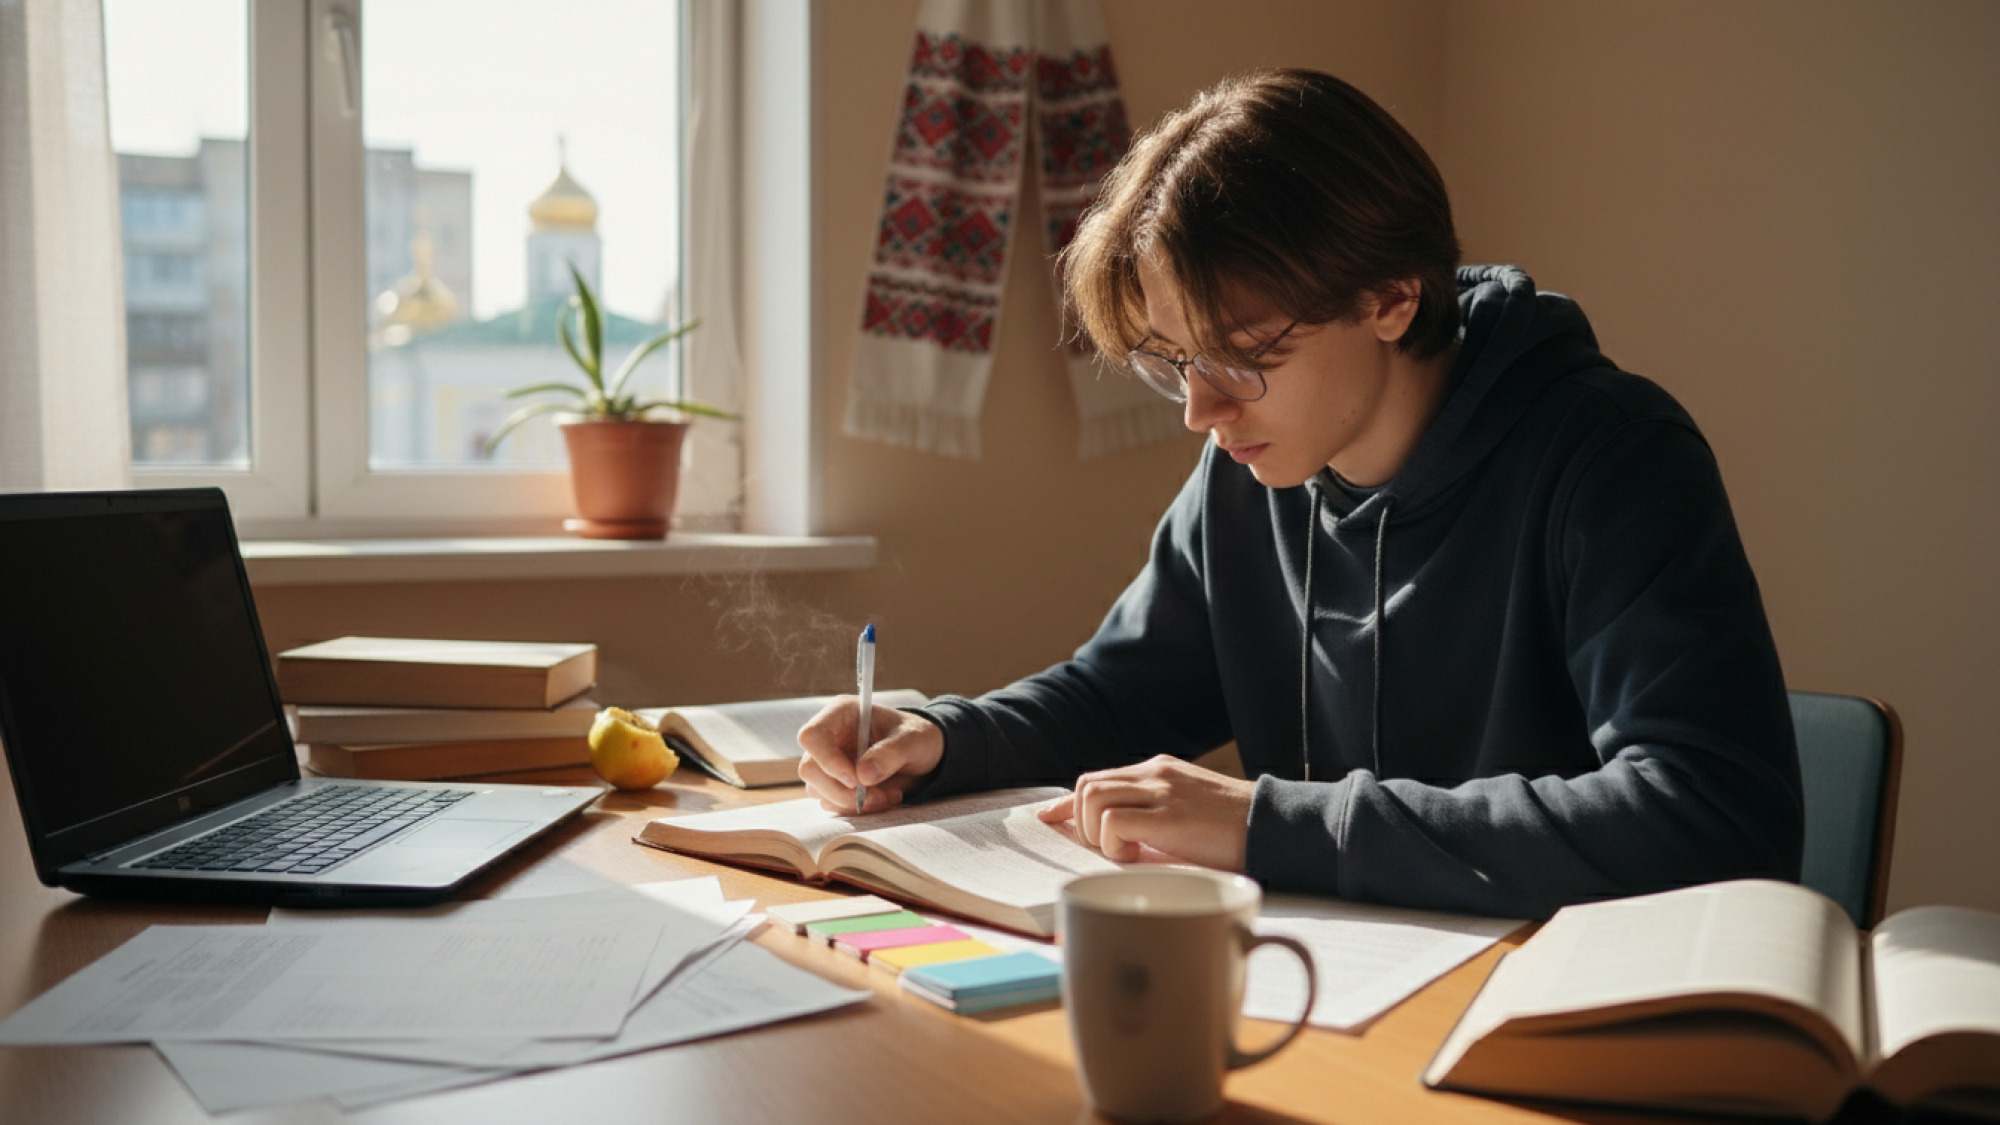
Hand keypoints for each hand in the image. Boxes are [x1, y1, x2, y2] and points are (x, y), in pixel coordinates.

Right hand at [796, 697, 943, 813]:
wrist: (923, 755)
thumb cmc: (916, 736)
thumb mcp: (912, 740)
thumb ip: (889, 754)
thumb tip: (863, 776)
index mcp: (840, 714)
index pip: (812, 736)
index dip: (827, 760)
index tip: (855, 780)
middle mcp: (829, 738)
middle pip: (810, 769)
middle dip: (842, 791)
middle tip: (877, 796)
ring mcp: (829, 763)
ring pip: (819, 791)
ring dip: (852, 802)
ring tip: (887, 795)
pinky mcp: (835, 784)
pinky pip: (833, 803)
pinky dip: (857, 808)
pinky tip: (883, 798)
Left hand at [1038, 755, 1254, 868]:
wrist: (1274, 826)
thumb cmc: (1235, 830)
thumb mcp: (1187, 811)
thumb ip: (1155, 812)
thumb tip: (1118, 834)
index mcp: (1159, 771)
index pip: (1097, 779)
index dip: (1067, 803)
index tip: (1049, 817)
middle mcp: (1155, 774)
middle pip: (1087, 785)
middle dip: (1083, 823)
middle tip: (1112, 849)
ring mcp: (1161, 791)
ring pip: (1092, 799)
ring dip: (1098, 834)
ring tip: (1128, 853)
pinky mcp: (1168, 815)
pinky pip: (1113, 823)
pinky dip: (1115, 845)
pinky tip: (1140, 856)